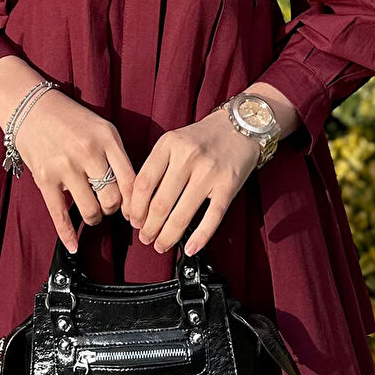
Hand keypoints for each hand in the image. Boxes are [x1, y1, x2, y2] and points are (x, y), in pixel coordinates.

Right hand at [14, 92, 134, 253]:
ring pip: (91, 209)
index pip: (132, 180)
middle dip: (113, 208)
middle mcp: (88, 152)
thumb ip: (118, 157)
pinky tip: (73, 246)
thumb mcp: (102, 128)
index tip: (135, 211)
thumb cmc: (71, 120)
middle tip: (109, 205)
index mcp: (107, 138)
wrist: (32, 106)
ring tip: (92, 211)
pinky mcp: (44, 178)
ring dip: (95, 217)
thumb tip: (132, 194)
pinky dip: (67, 235)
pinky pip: (59, 215)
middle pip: (113, 198)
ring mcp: (65, 166)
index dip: (136, 203)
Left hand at [127, 110, 261, 256]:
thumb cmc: (203, 138)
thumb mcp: (174, 141)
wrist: (241, 126)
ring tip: (161, 244)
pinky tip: (190, 248)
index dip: (135, 208)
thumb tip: (138, 204)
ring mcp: (209, 172)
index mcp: (169, 144)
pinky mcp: (228, 186)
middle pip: (160, 203)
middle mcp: (188, 157)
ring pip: (182, 215)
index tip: (133, 221)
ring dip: (168, 236)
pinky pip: (212, 217)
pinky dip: (199, 237)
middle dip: (149, 227)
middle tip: (145, 237)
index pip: (143, 183)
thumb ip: (157, 166)